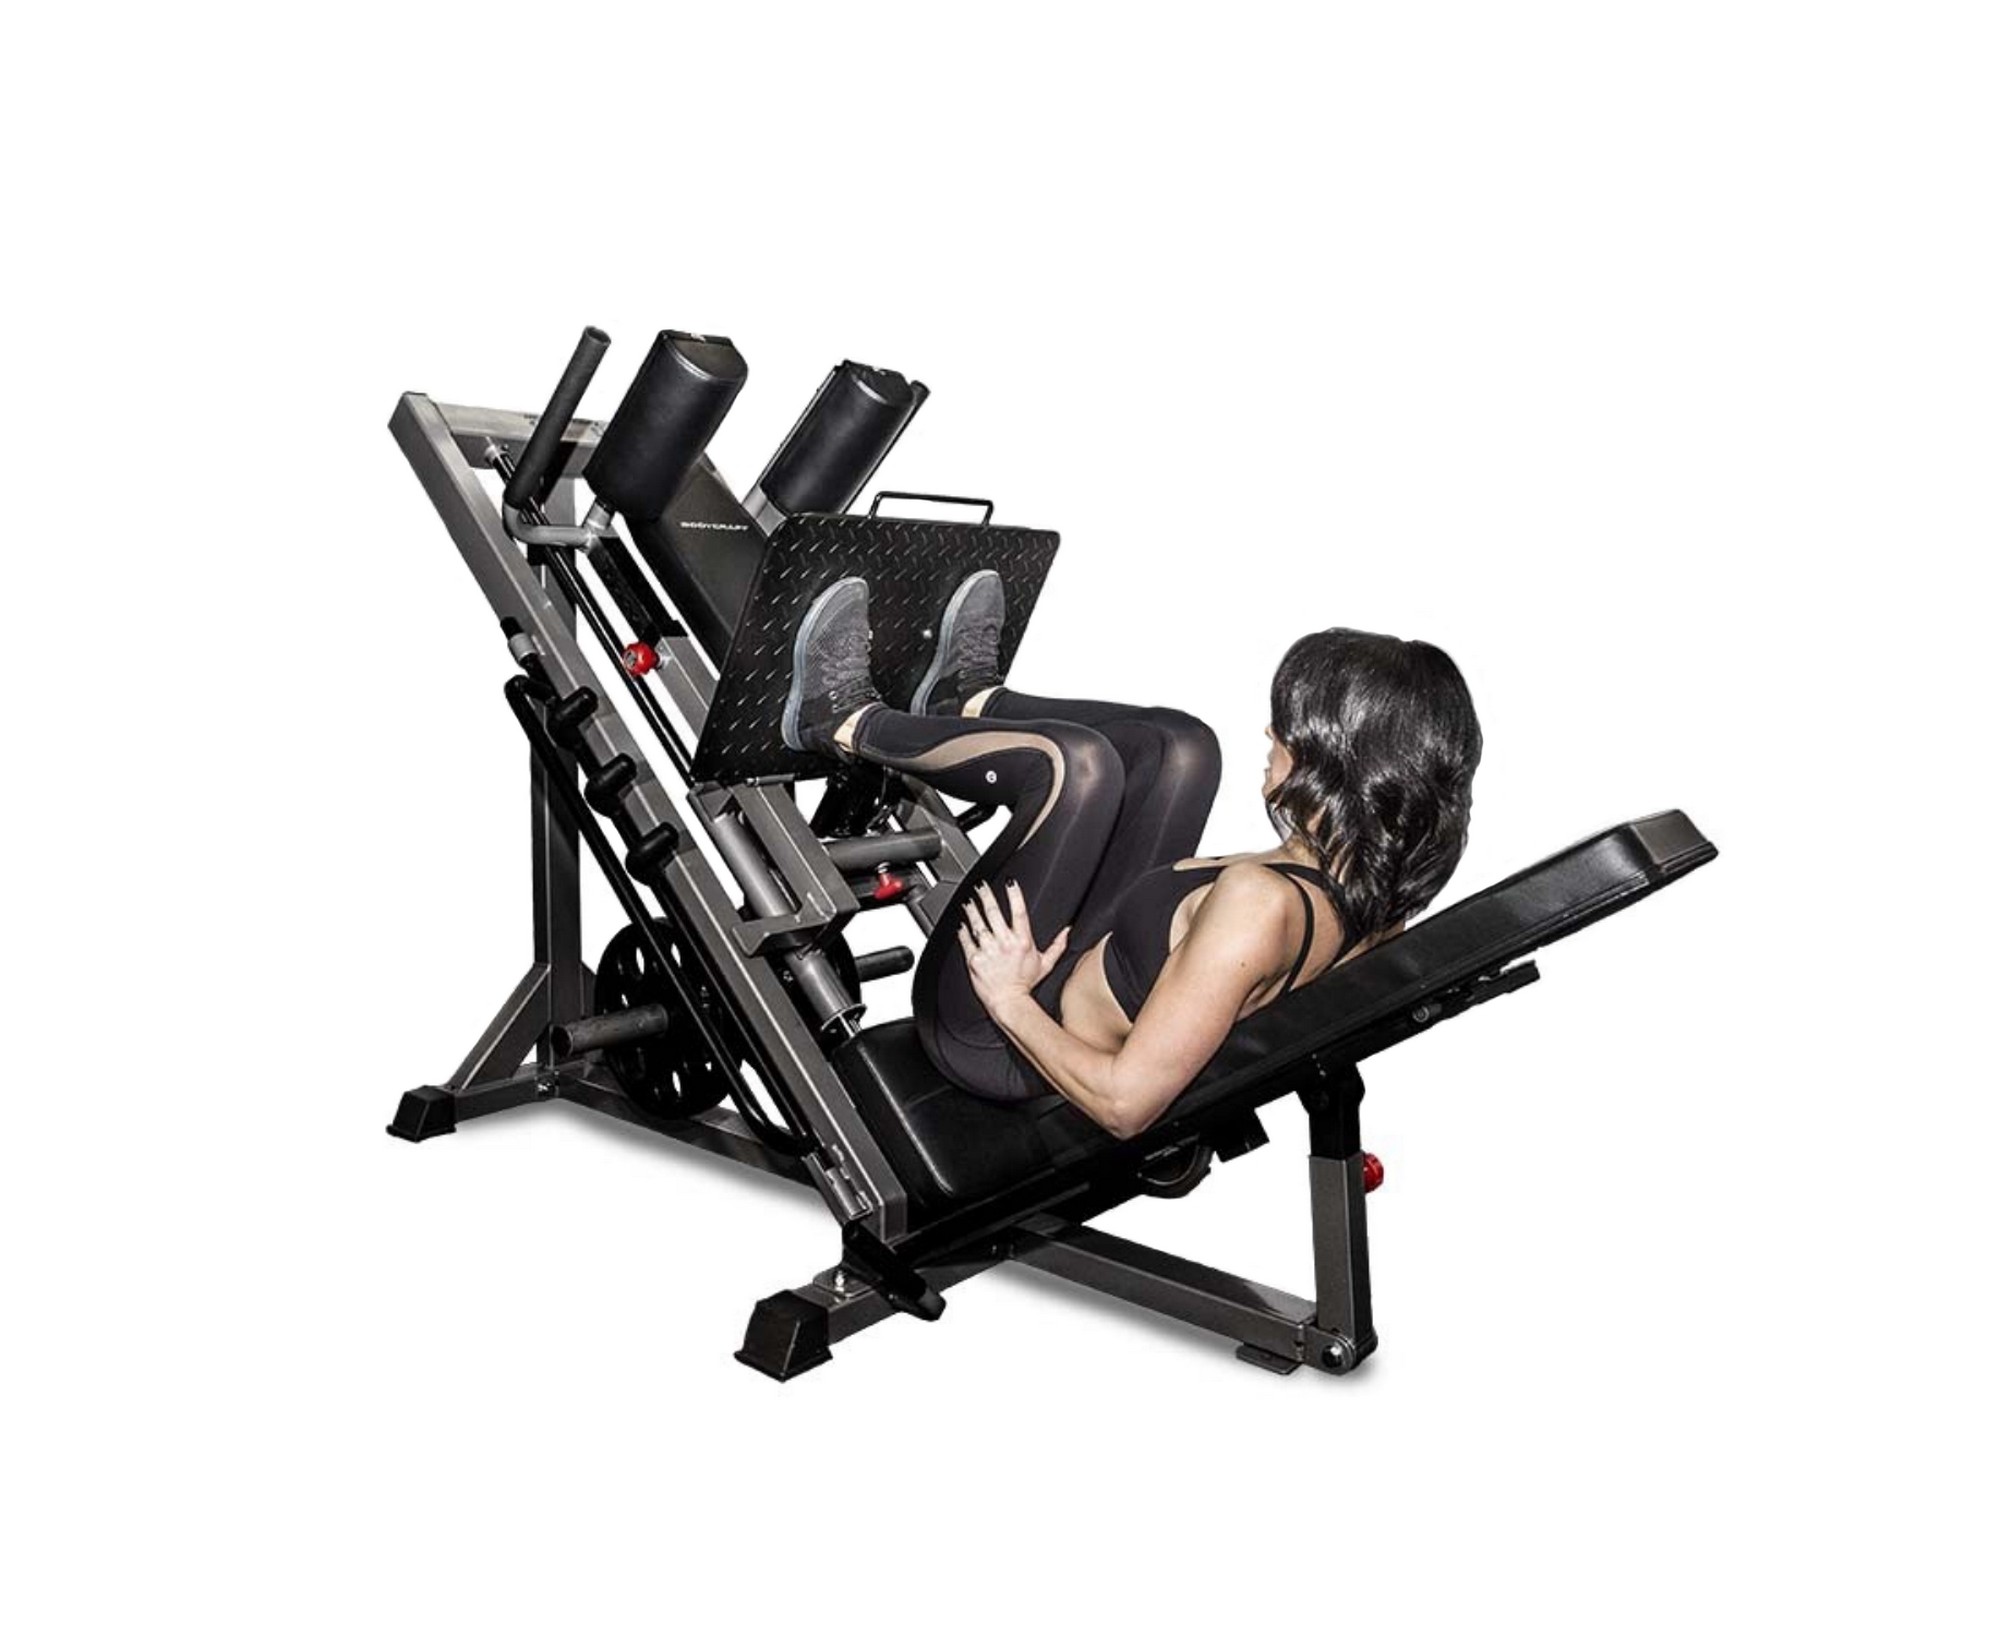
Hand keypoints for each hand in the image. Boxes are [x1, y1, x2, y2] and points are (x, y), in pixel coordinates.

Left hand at [957, 880, 1071, 1014]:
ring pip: (977, 924)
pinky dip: (963, 931)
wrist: (1008, 1003)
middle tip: (981, 886)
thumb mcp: (1045, 964)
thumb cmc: (1025, 984)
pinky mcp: (974, 960)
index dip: (1014, 894)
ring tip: (968, 901)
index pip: (1019, 912)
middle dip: (986, 896)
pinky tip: (962, 924)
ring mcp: (988, 951)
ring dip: (972, 910)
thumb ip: (1057, 945)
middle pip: (994, 912)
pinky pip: (966, 941)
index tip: (1010, 882)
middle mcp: (1004, 943)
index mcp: (1022, 941)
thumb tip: (1067, 931)